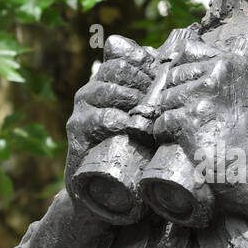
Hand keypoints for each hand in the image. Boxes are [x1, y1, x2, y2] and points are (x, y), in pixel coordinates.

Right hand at [65, 35, 154, 190]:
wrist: (105, 189)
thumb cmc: (131, 151)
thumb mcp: (146, 122)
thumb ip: (153, 95)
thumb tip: (170, 64)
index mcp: (105, 83)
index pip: (125, 57)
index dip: (147, 65)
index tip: (164, 80)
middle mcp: (90, 91)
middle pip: (118, 69)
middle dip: (145, 83)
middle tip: (161, 102)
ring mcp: (81, 110)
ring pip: (109, 91)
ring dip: (135, 102)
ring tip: (151, 117)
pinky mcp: (76, 131)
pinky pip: (100, 118)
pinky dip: (121, 122)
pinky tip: (134, 129)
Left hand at [154, 33, 247, 217]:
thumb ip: (226, 81)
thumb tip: (197, 76)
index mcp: (231, 64)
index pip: (189, 52)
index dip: (182, 71)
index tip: (182, 85)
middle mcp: (215, 75)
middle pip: (174, 77)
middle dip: (174, 95)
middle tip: (182, 114)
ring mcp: (201, 98)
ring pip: (165, 99)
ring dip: (169, 115)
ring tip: (181, 130)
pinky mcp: (188, 122)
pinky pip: (162, 121)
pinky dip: (164, 133)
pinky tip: (174, 140)